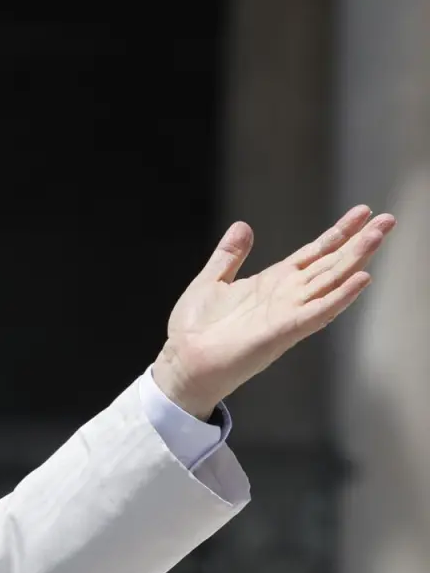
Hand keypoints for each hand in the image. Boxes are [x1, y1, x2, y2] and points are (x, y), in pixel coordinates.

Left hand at [152, 205, 395, 418]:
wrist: (183, 360)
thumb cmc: (195, 329)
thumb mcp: (211, 281)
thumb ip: (229, 255)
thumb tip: (243, 226)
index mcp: (272, 282)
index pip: (314, 253)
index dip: (338, 232)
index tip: (363, 212)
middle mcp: (286, 296)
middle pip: (330, 263)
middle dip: (359, 241)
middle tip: (388, 219)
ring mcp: (288, 313)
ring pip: (331, 282)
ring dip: (356, 260)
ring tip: (378, 237)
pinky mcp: (284, 331)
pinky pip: (318, 312)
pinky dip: (340, 297)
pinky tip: (361, 279)